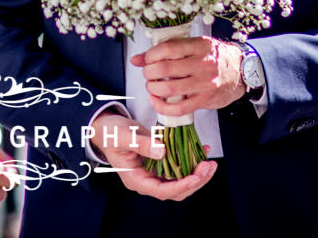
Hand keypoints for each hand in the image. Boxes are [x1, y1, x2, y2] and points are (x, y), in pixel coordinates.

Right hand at [90, 111, 215, 199]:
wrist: (107, 126)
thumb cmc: (110, 132)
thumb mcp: (123, 136)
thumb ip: (141, 144)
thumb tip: (161, 152)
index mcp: (136, 179)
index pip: (162, 190)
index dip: (180, 186)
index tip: (194, 177)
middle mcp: (147, 180)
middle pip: (176, 190)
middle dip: (195, 181)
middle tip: (208, 166)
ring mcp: (155, 173)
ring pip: (181, 181)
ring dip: (198, 174)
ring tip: (210, 162)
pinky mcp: (161, 163)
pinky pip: (180, 167)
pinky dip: (192, 162)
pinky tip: (202, 151)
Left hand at [131, 36, 244, 117]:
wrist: (240, 72)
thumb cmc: (215, 56)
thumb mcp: (194, 45)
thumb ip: (167, 49)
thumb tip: (136, 59)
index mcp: (200, 46)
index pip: (167, 49)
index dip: (150, 55)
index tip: (147, 59)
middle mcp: (203, 64)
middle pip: (165, 69)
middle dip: (149, 72)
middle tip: (148, 74)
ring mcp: (205, 84)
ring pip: (170, 89)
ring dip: (153, 89)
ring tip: (152, 86)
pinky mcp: (205, 100)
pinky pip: (179, 108)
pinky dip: (162, 107)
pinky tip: (156, 101)